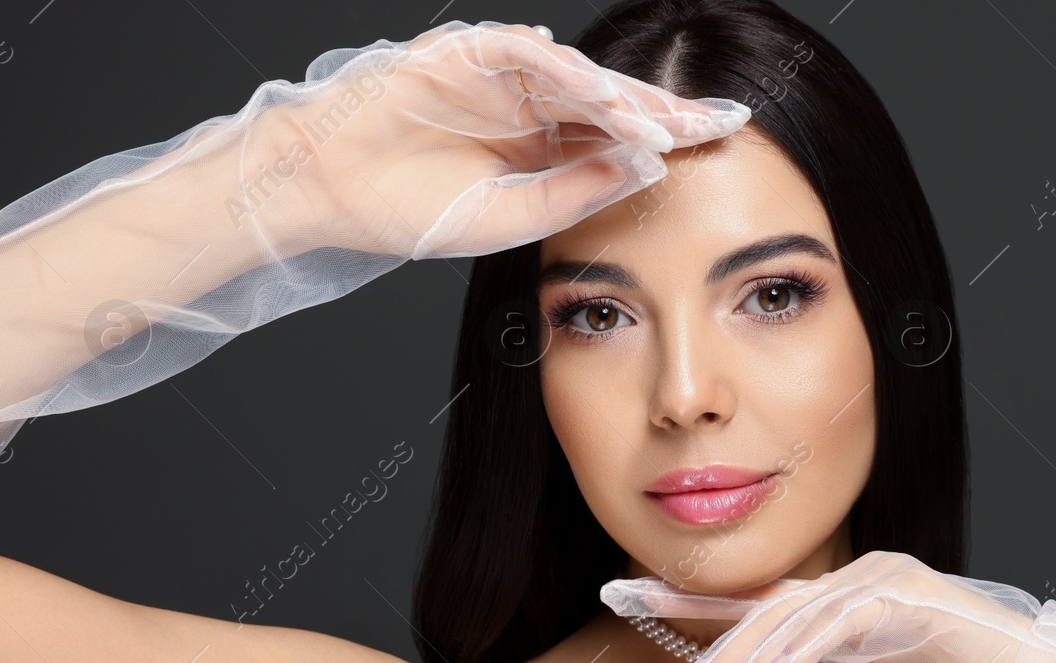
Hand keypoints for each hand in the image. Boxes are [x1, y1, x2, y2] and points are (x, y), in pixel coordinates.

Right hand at [237, 20, 748, 257]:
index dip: (672, 140)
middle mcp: (530, 107)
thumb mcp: (512, 217)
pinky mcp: (464, 53)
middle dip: (668, 111)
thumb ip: (578, 191)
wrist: (327, 191)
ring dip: (623, 99)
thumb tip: (649, 166)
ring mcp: (499, 78)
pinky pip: (526, 54)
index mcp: (542, 149)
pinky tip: (601, 98)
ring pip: (577, 76)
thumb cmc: (409, 210)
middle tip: (726, 120)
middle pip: (613, 101)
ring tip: (666, 126)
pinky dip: (565, 72)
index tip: (728, 147)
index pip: (619, 139)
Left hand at [599, 551, 1055, 662]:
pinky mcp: (902, 596)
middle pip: (758, 618)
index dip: (687, 602)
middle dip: (701, 657)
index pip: (754, 606)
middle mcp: (853, 583)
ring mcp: (878, 582)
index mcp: (842, 606)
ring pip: (784, 624)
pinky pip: (825, 630)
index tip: (622, 598)